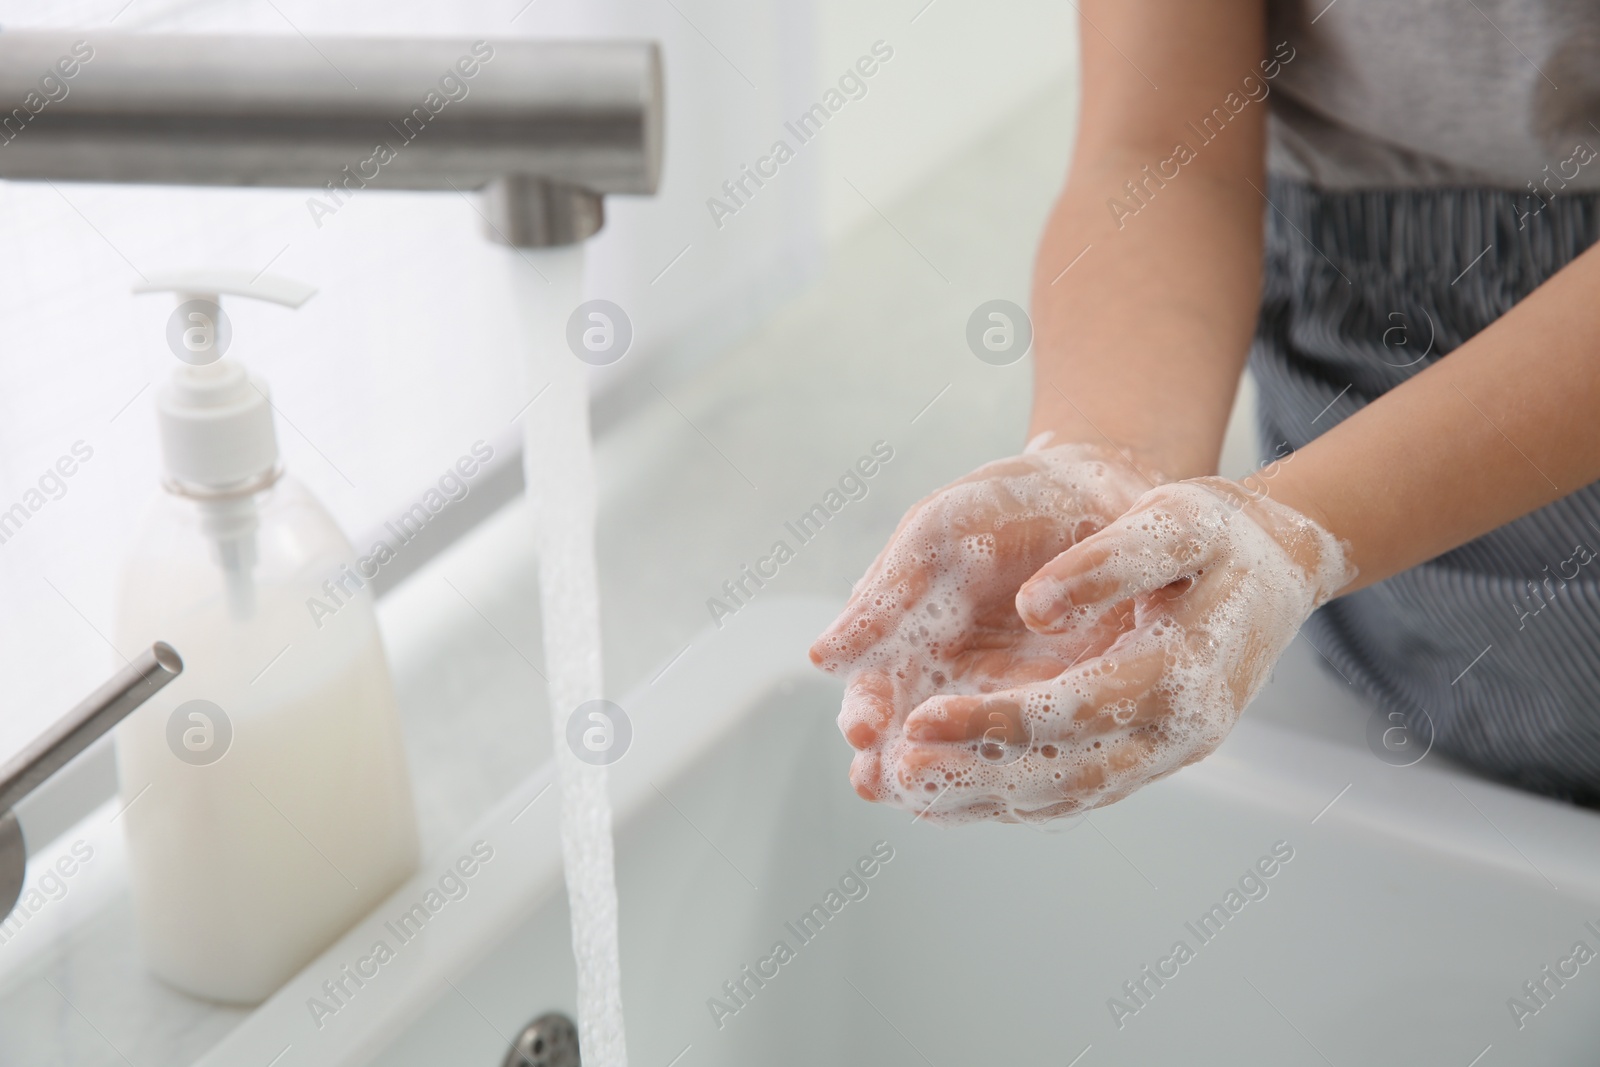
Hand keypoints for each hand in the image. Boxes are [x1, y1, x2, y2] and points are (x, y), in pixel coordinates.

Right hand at [808, 440, 1161, 821]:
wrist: (1101, 493)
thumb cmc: (1007, 505)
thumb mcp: (940, 535)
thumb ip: (887, 596)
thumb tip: (821, 659)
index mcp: (907, 643)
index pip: (875, 694)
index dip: (866, 711)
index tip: (861, 728)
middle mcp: (951, 687)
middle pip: (913, 745)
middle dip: (895, 768)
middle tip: (883, 785)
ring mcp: (1010, 707)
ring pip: (974, 762)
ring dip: (952, 783)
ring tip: (935, 799)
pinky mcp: (1069, 718)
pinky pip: (1042, 757)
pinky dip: (1025, 775)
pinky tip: (1015, 792)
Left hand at [902, 477, 1350, 822]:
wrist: (1278, 565)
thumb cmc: (1220, 534)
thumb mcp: (1176, 519)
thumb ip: (1110, 560)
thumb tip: (1036, 608)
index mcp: (1183, 671)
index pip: (1072, 711)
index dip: (991, 721)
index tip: (917, 719)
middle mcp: (1179, 731)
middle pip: (1065, 774)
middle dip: (974, 776)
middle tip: (895, 772)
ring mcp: (1167, 752)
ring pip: (1067, 795)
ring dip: (985, 800)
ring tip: (905, 793)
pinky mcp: (1149, 755)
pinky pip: (1077, 789)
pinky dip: (1014, 797)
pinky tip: (955, 794)